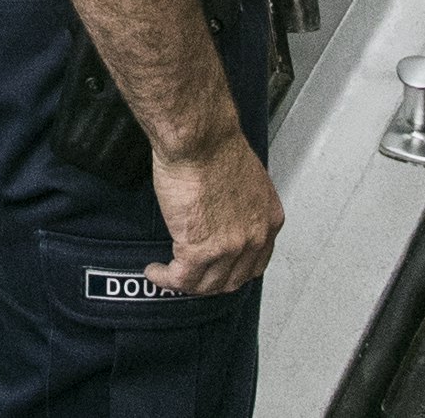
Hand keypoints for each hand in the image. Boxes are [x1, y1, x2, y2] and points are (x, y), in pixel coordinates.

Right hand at [144, 125, 282, 297]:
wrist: (199, 139)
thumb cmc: (215, 145)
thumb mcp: (245, 178)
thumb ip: (240, 204)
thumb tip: (223, 213)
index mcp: (269, 219)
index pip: (255, 263)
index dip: (232, 271)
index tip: (217, 269)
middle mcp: (254, 238)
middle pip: (231, 280)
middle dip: (209, 282)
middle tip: (192, 275)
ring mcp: (228, 248)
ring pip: (206, 285)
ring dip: (184, 283)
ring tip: (168, 274)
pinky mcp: (198, 250)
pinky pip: (180, 278)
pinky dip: (165, 279)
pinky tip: (155, 271)